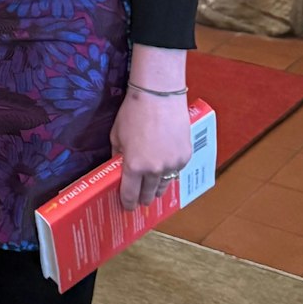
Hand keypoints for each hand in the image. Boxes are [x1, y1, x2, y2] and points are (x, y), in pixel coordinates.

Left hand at [110, 90, 191, 210]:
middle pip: (149, 193)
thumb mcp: (117, 135)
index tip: (127, 207)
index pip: (130, 193)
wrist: (159, 95)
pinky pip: (176, 171)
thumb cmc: (133, 112)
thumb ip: (118, 155)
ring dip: (157, 189)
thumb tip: (118, 167)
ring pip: (165, 185)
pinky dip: (170, 172)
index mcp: (134, 166)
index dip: (127, 203)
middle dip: (143, 198)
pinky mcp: (185, 156)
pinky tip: (165, 170)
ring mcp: (173, 164)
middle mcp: (155, 170)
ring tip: (152, 191)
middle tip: (140, 202)